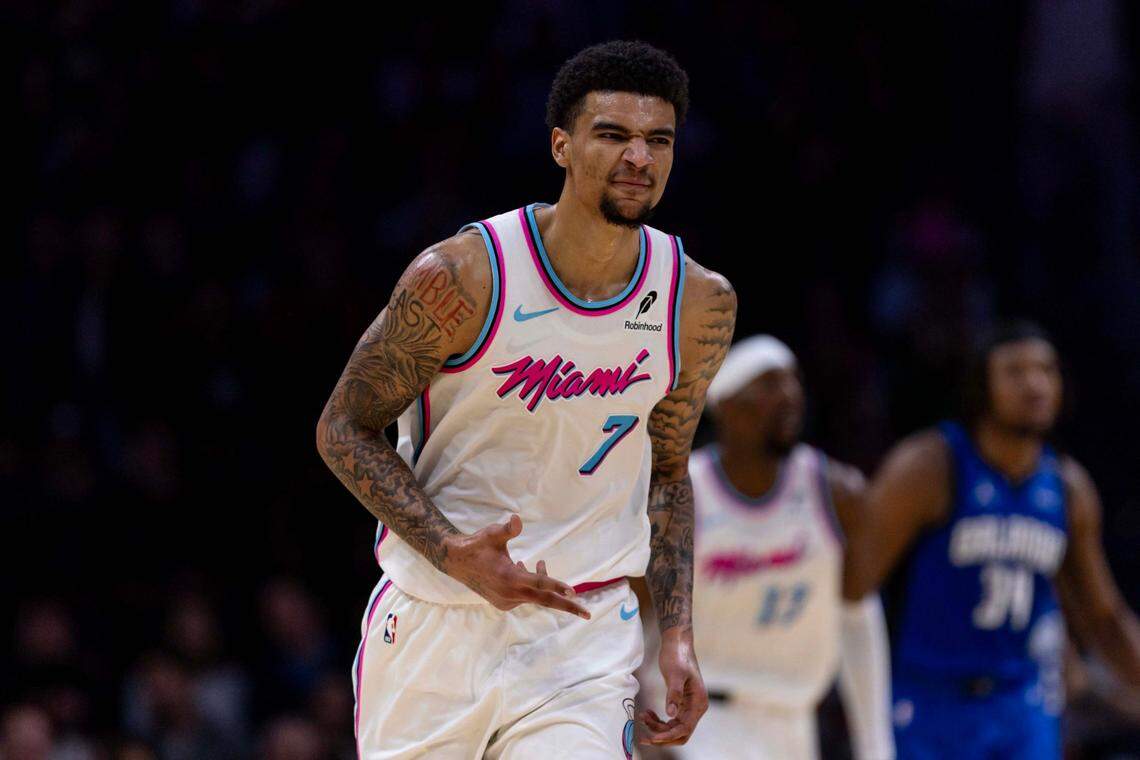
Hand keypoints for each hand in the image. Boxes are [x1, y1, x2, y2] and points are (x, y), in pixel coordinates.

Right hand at [443, 514, 589, 617]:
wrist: (456, 562)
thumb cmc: (477, 545)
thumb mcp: (492, 534)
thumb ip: (507, 529)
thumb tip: (517, 520)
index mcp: (509, 577)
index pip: (539, 583)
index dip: (557, 586)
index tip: (573, 592)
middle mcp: (509, 593)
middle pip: (544, 600)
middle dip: (567, 606)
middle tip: (587, 613)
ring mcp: (506, 601)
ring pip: (534, 595)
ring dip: (543, 583)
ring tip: (540, 562)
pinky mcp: (503, 602)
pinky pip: (525, 596)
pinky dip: (531, 586)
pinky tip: (523, 568)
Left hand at [640, 628, 706, 745]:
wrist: (677, 643)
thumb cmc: (677, 656)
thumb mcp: (674, 674)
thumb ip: (673, 694)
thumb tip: (670, 715)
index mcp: (699, 703)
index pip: (685, 728)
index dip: (668, 736)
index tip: (652, 737)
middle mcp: (696, 707)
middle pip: (680, 733)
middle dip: (662, 736)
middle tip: (644, 736)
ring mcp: (689, 706)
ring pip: (673, 728)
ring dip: (657, 727)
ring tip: (642, 716)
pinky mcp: (680, 703)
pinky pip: (670, 720)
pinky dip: (658, 720)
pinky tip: (647, 713)